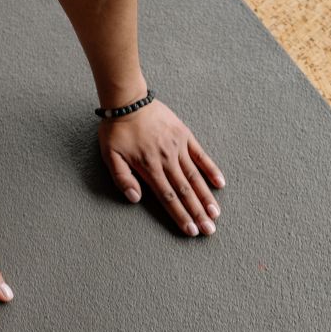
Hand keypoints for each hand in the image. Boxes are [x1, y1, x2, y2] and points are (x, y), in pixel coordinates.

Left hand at [99, 100, 225, 235]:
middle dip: (198, 213)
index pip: (168, 197)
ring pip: (195, 176)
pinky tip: (221, 183)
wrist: (128, 100)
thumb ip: (123, 179)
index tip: (191, 230)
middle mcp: (166, 160)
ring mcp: (178, 147)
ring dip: (206, 196)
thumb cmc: (117, 130)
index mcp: (149, 168)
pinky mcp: (185, 135)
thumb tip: (135, 199)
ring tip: (216, 213)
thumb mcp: (110, 156)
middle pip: (185, 191)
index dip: (180, 215)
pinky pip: (201, 155)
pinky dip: (211, 169)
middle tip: (210, 230)